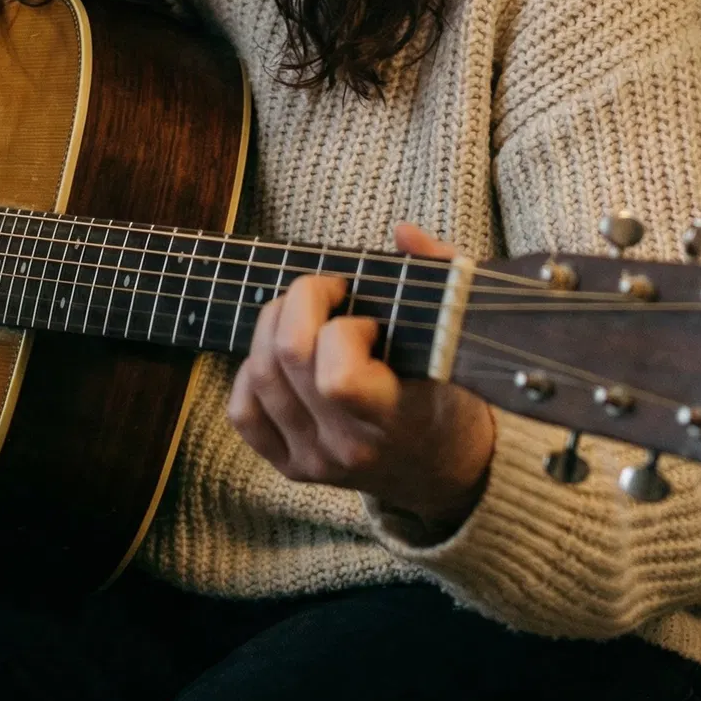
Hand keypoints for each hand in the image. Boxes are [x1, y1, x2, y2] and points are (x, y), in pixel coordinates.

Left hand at [227, 222, 496, 539]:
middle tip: (329, 294)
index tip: (367, 319)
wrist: (441, 466)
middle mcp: (348, 446)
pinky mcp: (291, 466)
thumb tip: (403, 234)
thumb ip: (440, 274)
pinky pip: (243, 412)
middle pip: (288, 360)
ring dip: (272, 326)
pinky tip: (282, 359)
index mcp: (394, 417)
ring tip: (304, 316)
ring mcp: (315, 461)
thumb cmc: (447, 390)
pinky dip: (251, 373)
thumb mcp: (456, 333)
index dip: (342, 331)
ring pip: (260, 376)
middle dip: (301, 303)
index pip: (337, 379)